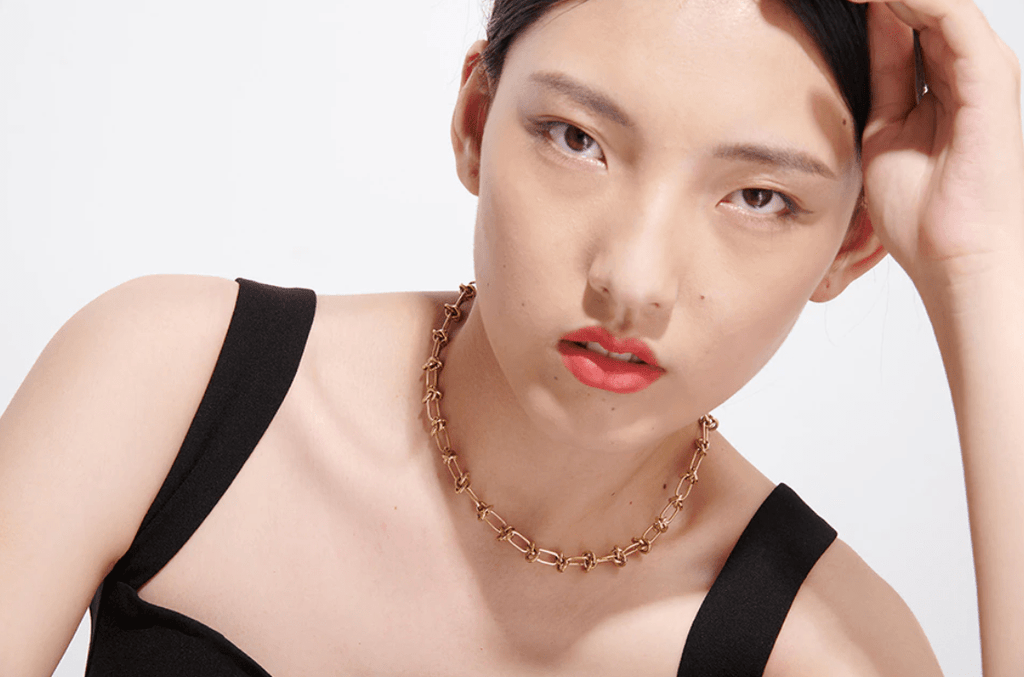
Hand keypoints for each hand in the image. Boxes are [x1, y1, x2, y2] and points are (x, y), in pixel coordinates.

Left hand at [850, 0, 1023, 294]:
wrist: (953, 255)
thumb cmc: (922, 215)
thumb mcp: (881, 135)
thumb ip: (878, 87)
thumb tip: (851, 53)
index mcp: (940, 86)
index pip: (901, 24)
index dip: (865, 9)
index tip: (823, 6)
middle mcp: (964, 72)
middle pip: (918, 8)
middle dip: (874, 0)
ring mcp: (980, 71)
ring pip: (935, 4)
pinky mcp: (988, 76)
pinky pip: (949, 16)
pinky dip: (911, 1)